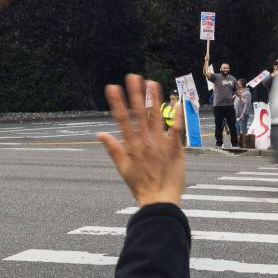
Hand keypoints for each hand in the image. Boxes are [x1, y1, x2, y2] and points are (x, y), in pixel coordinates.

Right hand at [98, 76, 184, 206]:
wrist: (160, 201)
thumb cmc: (140, 186)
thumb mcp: (122, 168)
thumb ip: (112, 149)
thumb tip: (100, 134)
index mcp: (132, 145)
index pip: (122, 119)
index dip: (117, 102)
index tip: (112, 87)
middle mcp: (146, 141)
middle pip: (140, 113)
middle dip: (136, 93)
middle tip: (133, 76)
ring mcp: (161, 144)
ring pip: (157, 117)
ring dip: (154, 99)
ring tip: (152, 82)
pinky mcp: (176, 149)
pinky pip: (177, 130)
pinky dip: (177, 116)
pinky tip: (177, 102)